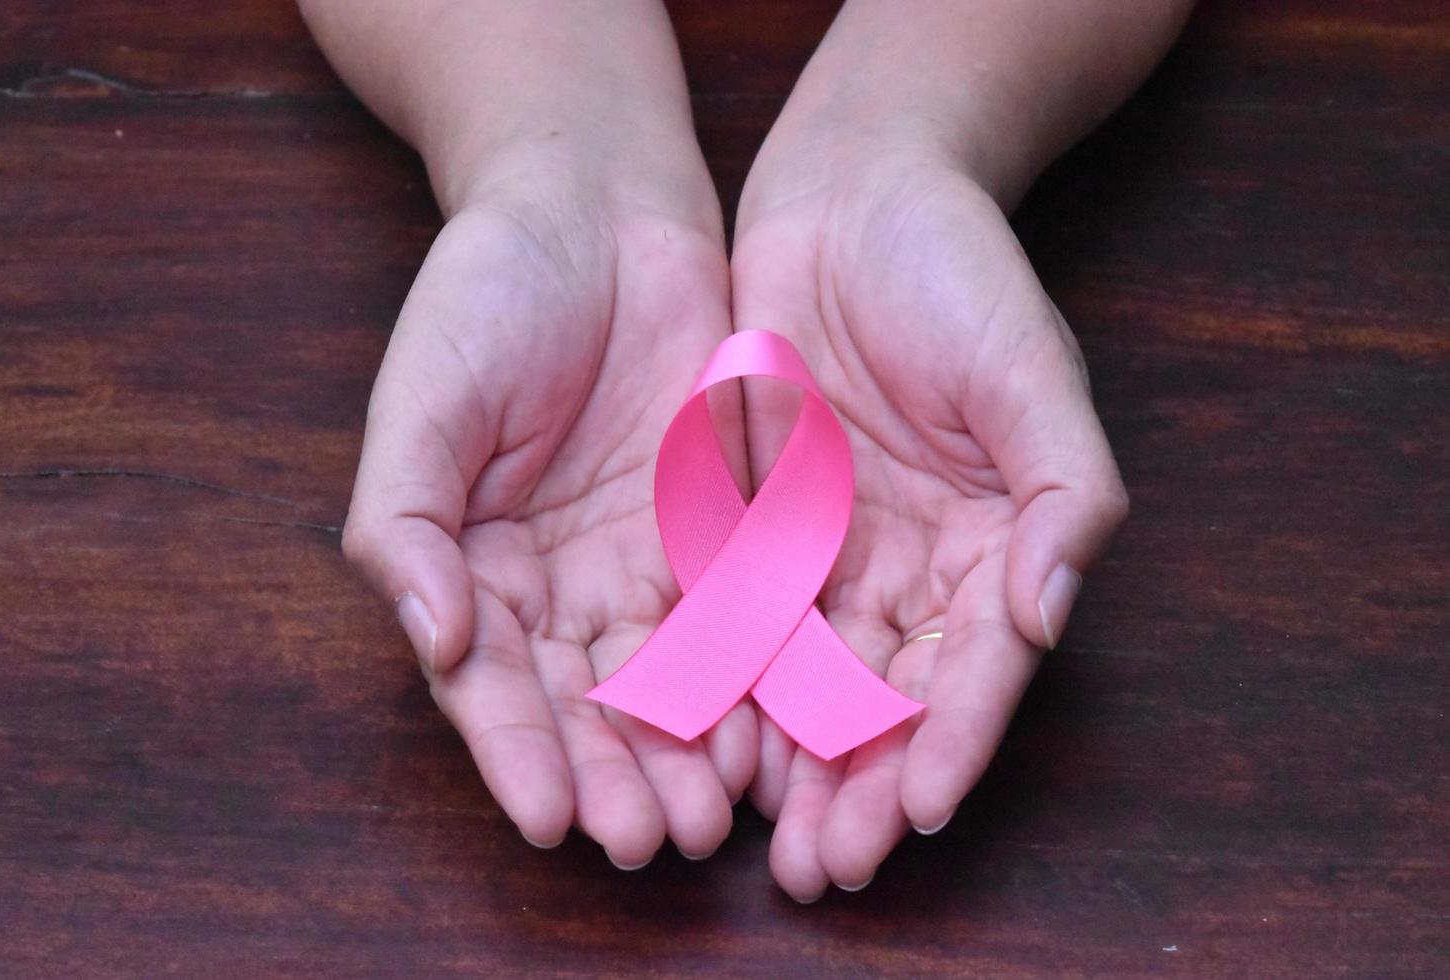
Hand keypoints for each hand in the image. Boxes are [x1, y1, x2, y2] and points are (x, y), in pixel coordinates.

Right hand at [342, 160, 756, 867]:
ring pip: (669, 681)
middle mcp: (561, 582)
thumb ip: (408, 525)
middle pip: (587, 704)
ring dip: (688, 753)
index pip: (494, 682)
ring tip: (710, 817)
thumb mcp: (422, 399)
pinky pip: (740, 616)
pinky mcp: (723, 527)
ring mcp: (645, 560)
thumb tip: (433, 641)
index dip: (518, 752)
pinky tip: (769, 734)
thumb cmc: (488, 293)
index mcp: (476, 566)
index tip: (551, 815)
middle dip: (615, 775)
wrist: (596, 204)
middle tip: (646, 840)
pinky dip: (752, 679)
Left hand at [732, 144, 1128, 899]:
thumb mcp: (1030, 370)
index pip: (976, 665)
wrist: (853, 193)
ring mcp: (832, 549)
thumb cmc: (959, 271)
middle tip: (829, 867)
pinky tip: (705, 746)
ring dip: (793, 765)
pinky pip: (737, 618)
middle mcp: (913, 563)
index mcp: (993, 543)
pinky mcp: (754, 523)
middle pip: (890, 697)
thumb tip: (1053, 611)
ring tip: (767, 843)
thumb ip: (1062, 492)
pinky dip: (727, 686)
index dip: (953, 740)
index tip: (920, 811)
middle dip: (862, 785)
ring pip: (810, 679)